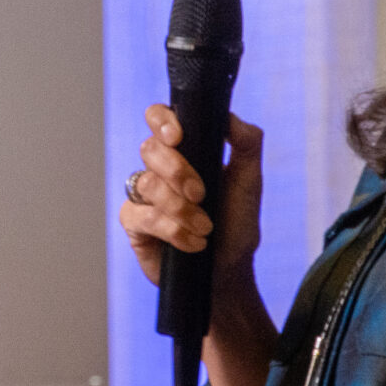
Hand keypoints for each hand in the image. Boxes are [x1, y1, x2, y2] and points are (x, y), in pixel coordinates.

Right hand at [119, 105, 264, 290]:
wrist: (229, 268)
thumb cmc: (236, 222)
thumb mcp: (250, 181)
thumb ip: (247, 143)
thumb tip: (228, 116)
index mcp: (184, 149)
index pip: (159, 117)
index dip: (162, 121)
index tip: (178, 137)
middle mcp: (159, 167)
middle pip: (150, 149)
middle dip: (178, 172)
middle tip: (202, 195)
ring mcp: (143, 195)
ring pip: (147, 184)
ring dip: (180, 208)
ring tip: (205, 228)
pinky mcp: (135, 223)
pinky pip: (142, 216)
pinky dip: (172, 230)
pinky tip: (193, 243)